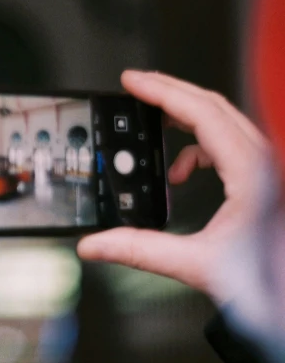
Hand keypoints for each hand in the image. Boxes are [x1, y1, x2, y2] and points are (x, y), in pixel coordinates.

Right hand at [77, 70, 268, 302]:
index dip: (162, 92)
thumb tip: (96, 244)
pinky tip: (181, 171)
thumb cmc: (268, 281)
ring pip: (223, 121)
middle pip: (213, 106)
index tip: (132, 82)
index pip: (202, 113)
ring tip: (152, 120)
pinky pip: (228, 143)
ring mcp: (267, 167)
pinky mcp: (264, 178)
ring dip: (184, 116)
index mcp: (252, 173)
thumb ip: (141, 251)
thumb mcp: (198, 265)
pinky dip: (198, 147)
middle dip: (170, 91)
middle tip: (135, 85)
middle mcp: (264, 162)